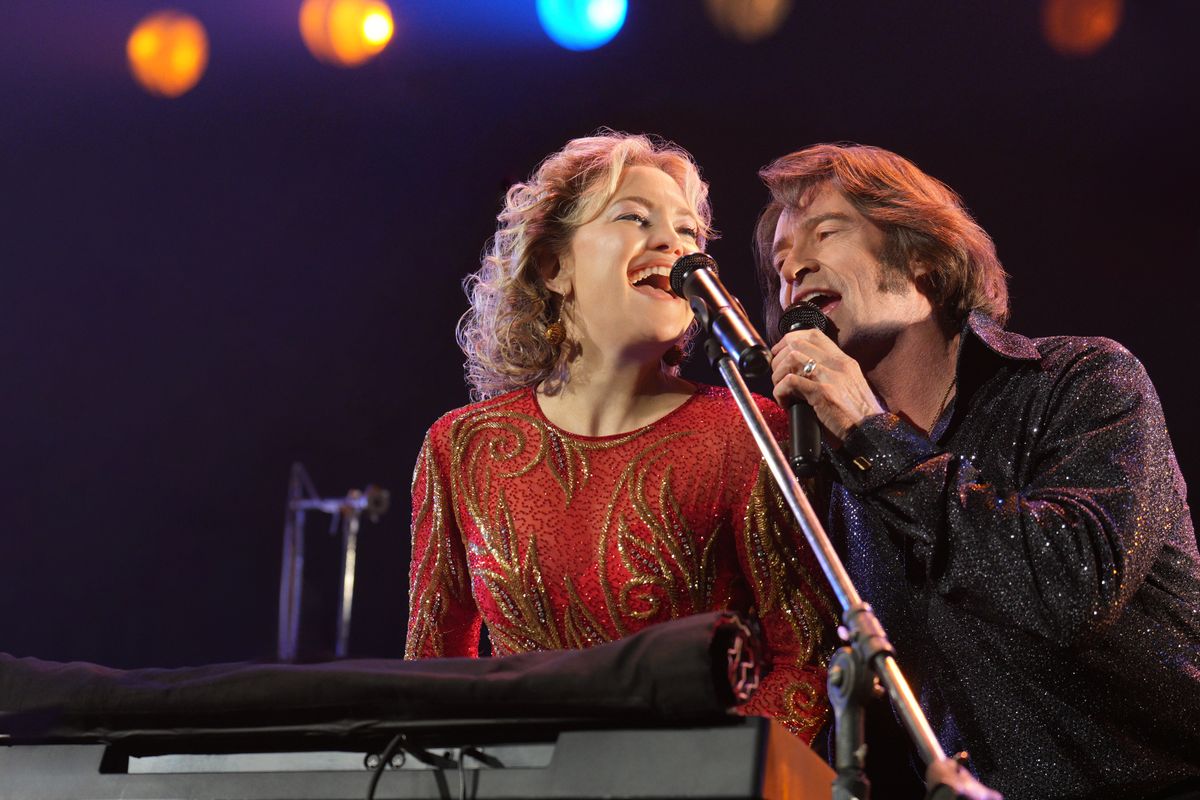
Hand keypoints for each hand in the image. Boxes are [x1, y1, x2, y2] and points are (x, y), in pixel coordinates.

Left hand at [770, 329, 883, 446]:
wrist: (871, 432)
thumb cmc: (856, 414)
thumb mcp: (847, 385)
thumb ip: (829, 373)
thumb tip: (800, 370)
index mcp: (843, 360)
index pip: (813, 334)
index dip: (790, 339)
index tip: (781, 354)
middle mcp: (838, 364)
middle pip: (797, 343)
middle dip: (779, 359)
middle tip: (778, 377)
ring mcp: (831, 377)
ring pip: (791, 359)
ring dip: (778, 375)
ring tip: (782, 391)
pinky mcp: (823, 393)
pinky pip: (791, 382)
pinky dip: (781, 392)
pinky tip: (785, 403)